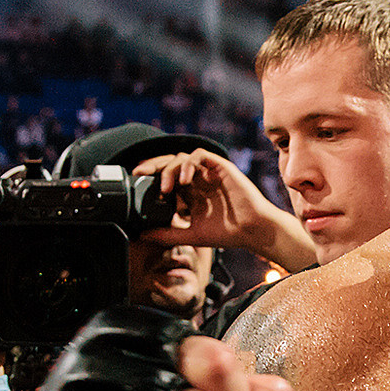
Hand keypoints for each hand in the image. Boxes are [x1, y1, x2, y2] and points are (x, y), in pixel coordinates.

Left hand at [133, 149, 316, 272]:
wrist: (252, 231)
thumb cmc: (227, 233)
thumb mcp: (190, 235)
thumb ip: (167, 234)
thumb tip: (142, 235)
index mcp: (191, 192)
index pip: (166, 176)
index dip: (151, 176)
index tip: (137, 183)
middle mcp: (198, 179)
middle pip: (170, 162)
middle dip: (153, 165)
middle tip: (140, 173)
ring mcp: (209, 172)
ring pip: (182, 157)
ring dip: (170, 169)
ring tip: (166, 188)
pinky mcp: (220, 167)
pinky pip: (199, 155)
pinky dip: (188, 165)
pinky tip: (184, 181)